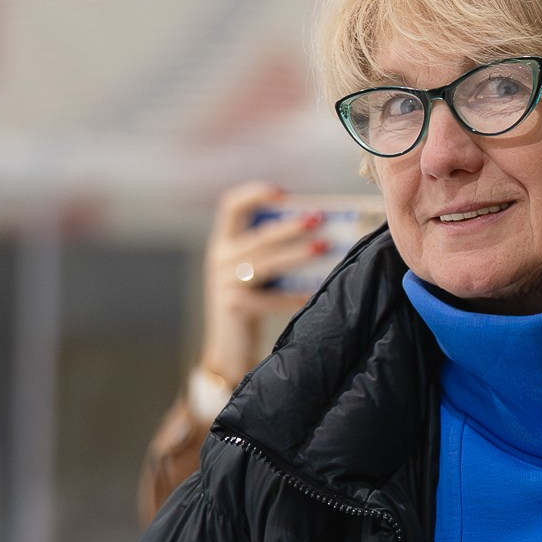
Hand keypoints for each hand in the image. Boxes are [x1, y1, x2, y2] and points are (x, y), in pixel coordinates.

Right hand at [200, 181, 331, 384]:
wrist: (230, 347)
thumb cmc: (253, 302)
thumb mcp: (256, 272)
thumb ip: (271, 251)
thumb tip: (316, 231)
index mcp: (223, 243)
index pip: (230, 207)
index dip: (254, 195)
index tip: (282, 194)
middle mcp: (219, 259)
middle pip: (258, 237)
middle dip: (289, 227)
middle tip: (318, 219)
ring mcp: (223, 282)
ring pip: (265, 263)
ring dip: (296, 255)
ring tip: (323, 248)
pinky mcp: (232, 305)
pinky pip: (267, 298)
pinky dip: (291, 297)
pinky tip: (311, 295)